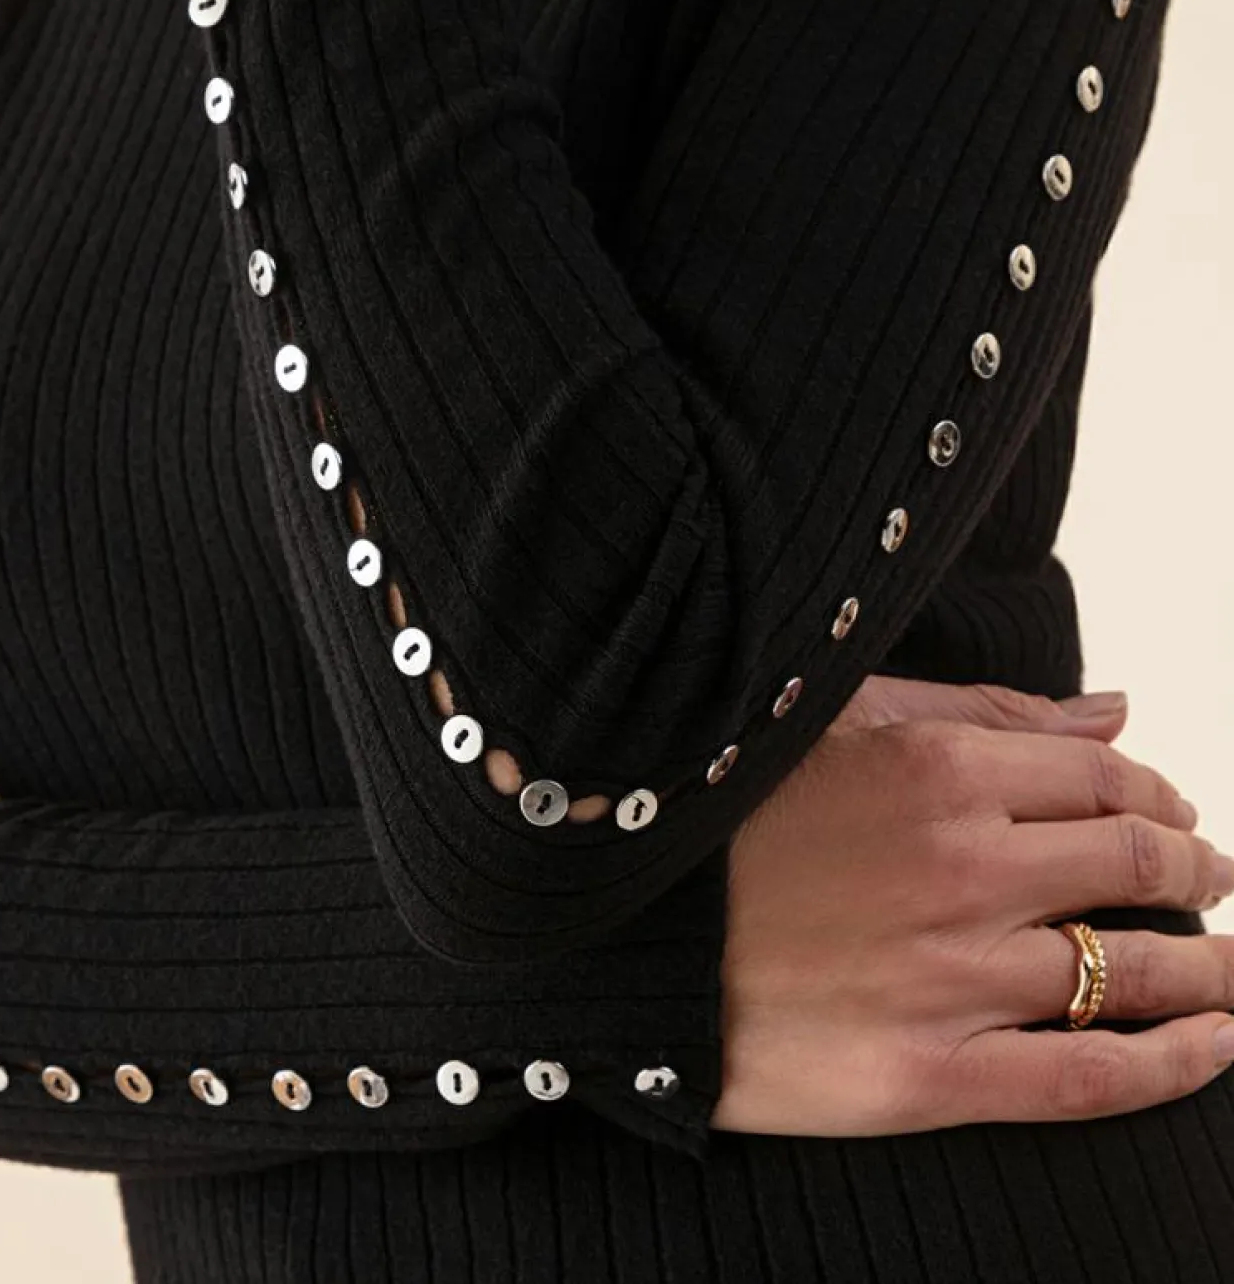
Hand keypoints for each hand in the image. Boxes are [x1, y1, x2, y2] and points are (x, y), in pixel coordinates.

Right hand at [713, 676, 1233, 1135]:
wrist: (618, 934)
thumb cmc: (722, 817)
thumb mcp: (842, 725)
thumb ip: (991, 714)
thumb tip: (1117, 712)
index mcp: (938, 770)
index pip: (1108, 782)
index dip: (1160, 800)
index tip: (1172, 815)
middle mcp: (963, 869)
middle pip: (1139, 868)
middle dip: (1198, 872)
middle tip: (1214, 882)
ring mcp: (951, 978)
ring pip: (1134, 973)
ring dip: (1213, 967)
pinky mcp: (927, 1075)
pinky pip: (1089, 1078)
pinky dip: (1177, 1066)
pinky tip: (1220, 1048)